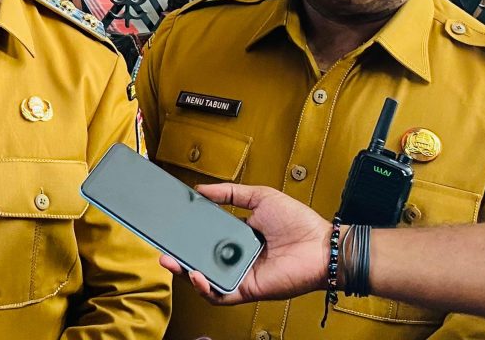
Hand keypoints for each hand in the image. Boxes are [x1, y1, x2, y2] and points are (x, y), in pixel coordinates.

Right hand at [159, 182, 330, 304]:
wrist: (320, 245)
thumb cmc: (298, 222)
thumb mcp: (260, 197)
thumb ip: (230, 193)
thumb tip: (201, 189)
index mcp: (238, 236)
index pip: (205, 237)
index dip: (188, 235)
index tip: (172, 227)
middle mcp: (237, 257)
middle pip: (201, 260)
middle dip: (179, 257)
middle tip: (163, 249)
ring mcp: (241, 274)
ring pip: (206, 279)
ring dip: (186, 273)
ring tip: (172, 262)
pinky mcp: (247, 289)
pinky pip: (221, 294)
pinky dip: (206, 288)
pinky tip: (197, 275)